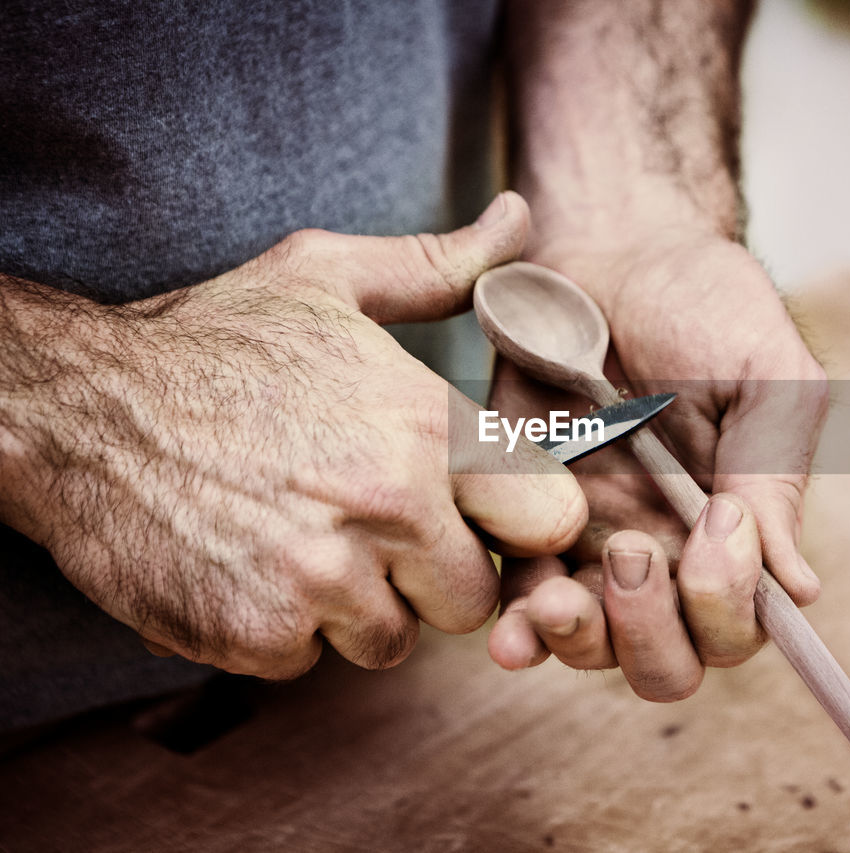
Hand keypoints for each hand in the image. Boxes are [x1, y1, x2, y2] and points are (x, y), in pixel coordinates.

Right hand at [0, 192, 587, 678]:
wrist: (76, 407)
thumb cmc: (213, 340)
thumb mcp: (329, 276)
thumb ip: (441, 266)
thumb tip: (518, 217)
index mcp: (426, 426)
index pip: (549, 520)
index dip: (518, 524)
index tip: (480, 515)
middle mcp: (388, 508)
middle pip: (472, 600)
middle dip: (431, 576)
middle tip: (371, 530)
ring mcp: (321, 580)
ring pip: (390, 640)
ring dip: (354, 607)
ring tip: (299, 539)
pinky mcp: (256, 636)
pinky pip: (308, 662)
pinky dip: (281, 631)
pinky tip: (247, 564)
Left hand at [486, 229, 827, 699]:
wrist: (611, 247)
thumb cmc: (704, 303)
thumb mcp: (765, 376)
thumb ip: (777, 474)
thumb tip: (801, 590)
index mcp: (734, 529)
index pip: (741, 626)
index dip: (729, 608)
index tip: (718, 526)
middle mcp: (667, 551)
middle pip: (668, 662)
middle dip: (654, 636)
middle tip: (636, 554)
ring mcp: (591, 541)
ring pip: (592, 648)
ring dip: (583, 640)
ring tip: (563, 592)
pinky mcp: (522, 519)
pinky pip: (518, 601)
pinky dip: (517, 630)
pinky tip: (512, 624)